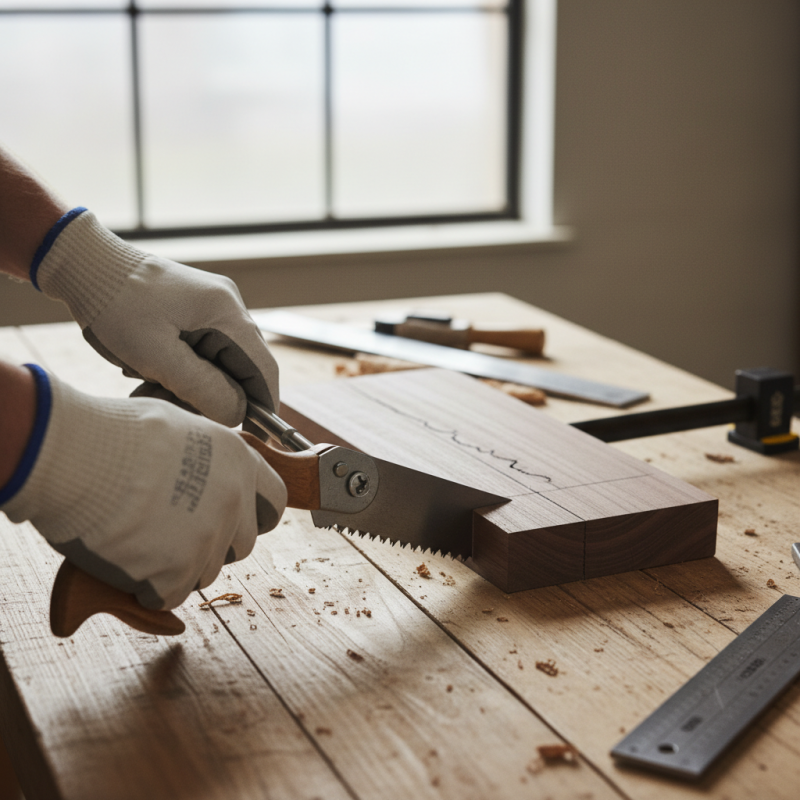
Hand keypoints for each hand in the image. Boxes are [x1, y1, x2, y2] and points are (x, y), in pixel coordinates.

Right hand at [1, 366, 286, 609]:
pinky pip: (170, 595)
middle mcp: (234, 499)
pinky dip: (148, 588)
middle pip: (242, 545)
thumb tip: (202, 474)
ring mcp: (208, 537)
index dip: (252, 517)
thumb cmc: (112, 433)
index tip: (232, 524)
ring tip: (140, 543)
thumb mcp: (178, 428)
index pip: (274, 503)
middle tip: (174, 538)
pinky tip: (125, 561)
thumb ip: (204, 458)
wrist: (75, 453)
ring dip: (178, 568)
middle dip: (214, 547)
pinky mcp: (177, 571)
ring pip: (205, 573)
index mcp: (239, 461)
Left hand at [33, 209, 277, 426]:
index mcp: (226, 312)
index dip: (263, 405)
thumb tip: (238, 414)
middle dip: (212, 396)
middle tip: (174, 406)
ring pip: (219, 363)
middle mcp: (228, 305)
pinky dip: (182, 370)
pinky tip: (151, 373)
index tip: (256, 434)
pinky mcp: (195, 311)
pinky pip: (202, 351)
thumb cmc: (116, 306)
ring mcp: (212, 306)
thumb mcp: (155, 355)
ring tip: (149, 386)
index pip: (263, 368)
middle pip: (240, 368)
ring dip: (191, 384)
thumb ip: (202, 387)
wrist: (85, 265)